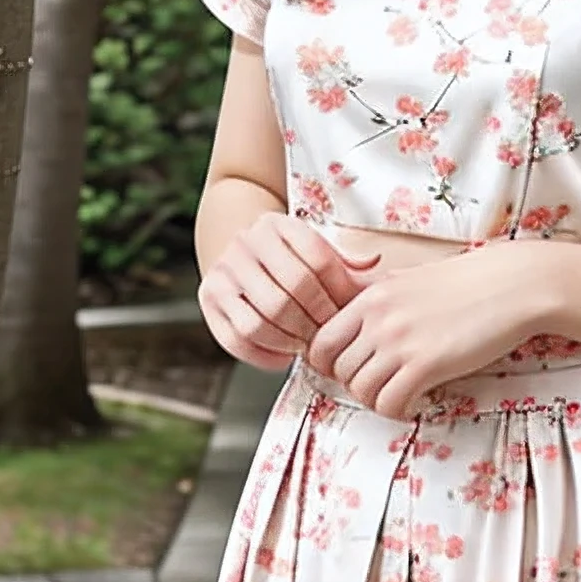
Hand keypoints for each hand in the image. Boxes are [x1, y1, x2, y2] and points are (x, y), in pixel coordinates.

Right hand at [198, 213, 381, 371]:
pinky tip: (284, 356)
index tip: (350, 312)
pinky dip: (263, 355)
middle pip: (290, 293)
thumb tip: (372, 262)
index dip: (339, 292)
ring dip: (290, 341)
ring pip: (260, 321)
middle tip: (331, 337)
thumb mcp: (315, 245)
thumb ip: (344, 258)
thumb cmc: (289, 255)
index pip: (317, 260)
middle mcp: (245, 244)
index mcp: (278, 225)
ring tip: (309, 347)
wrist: (241, 250)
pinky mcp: (208, 299)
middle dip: (317, 322)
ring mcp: (222, 272)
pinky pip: (236, 339)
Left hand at [305, 241, 550, 416]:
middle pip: (340, 371)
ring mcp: (400, 342)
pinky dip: (399, 410)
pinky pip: (389, 404)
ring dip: (379, 400)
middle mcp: (378, 319)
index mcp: (372, 296)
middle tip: (382, 384)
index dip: (330, 365)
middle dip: (358, 384)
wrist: (514, 284)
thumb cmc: (472, 280)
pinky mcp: (425, 365)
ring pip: (361, 391)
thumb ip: (383, 300)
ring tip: (402, 395)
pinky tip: (417, 402)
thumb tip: (362, 323)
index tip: (351, 371)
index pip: (322, 342)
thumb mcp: (413, 279)